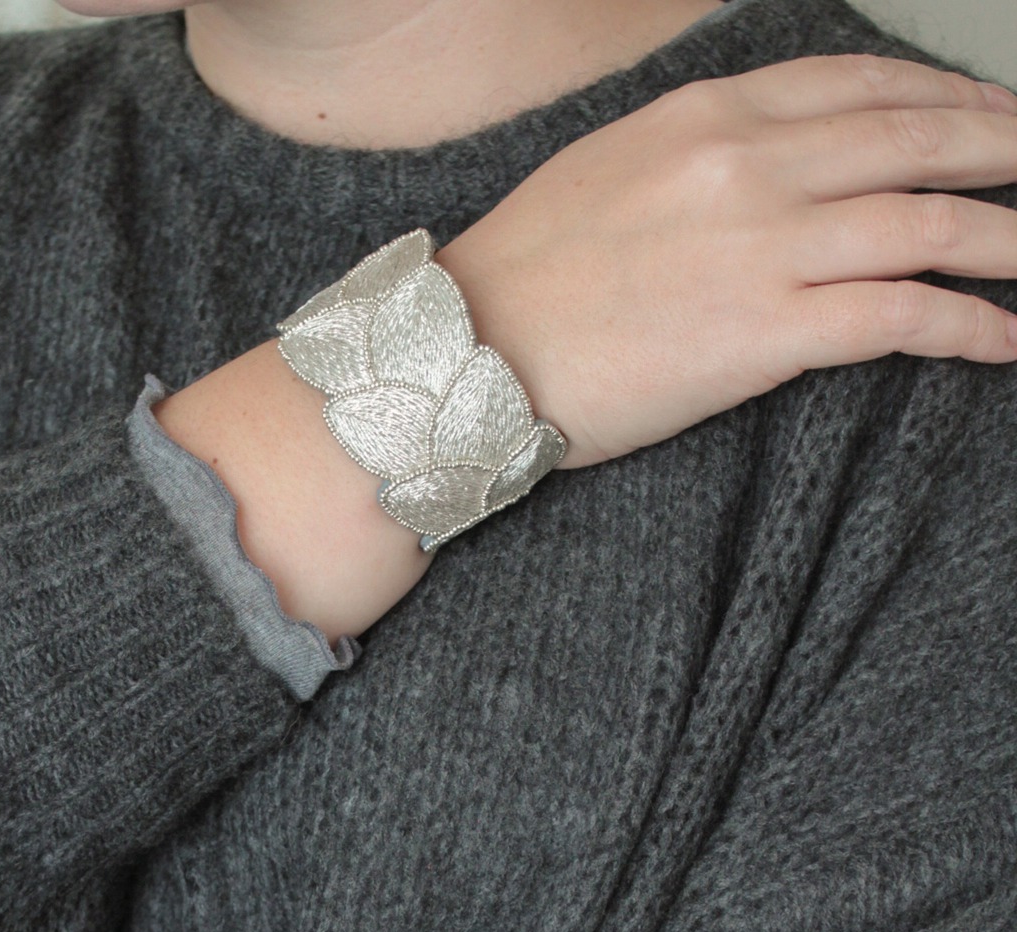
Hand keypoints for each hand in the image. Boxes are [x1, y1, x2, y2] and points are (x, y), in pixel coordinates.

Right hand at [436, 54, 1016, 467]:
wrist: (464, 352)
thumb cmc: (521, 275)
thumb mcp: (608, 170)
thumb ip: (697, 153)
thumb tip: (763, 166)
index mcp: (708, 114)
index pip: (858, 85)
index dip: (942, 97)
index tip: (986, 118)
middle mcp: (749, 164)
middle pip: (917, 139)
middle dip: (1006, 150)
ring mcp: (761, 245)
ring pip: (931, 221)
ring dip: (1013, 238)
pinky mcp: (763, 332)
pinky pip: (900, 316)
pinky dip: (972, 327)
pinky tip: (1009, 339)